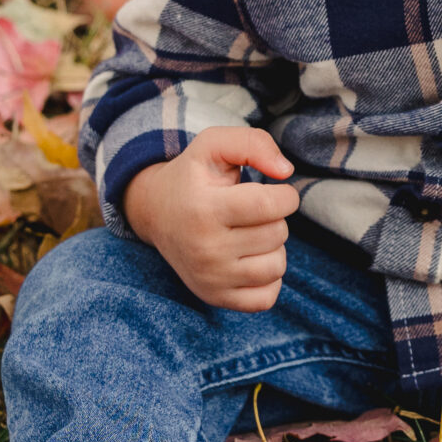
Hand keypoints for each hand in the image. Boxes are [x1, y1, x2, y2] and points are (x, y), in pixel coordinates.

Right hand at [123, 125, 298, 310]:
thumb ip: (253, 143)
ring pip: (277, 266)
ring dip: (272, 247)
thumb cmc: (193, 177)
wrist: (155, 214)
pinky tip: (248, 258)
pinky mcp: (215, 298)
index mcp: (204, 209)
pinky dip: (267, 278)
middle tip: (249, 212)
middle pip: (277, 234)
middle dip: (274, 218)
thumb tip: (286, 171)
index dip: (285, 195)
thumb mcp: (214, 144)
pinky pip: (268, 297)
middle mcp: (205, 249)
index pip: (271, 205)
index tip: (274, 191)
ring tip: (248, 233)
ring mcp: (210, 279)